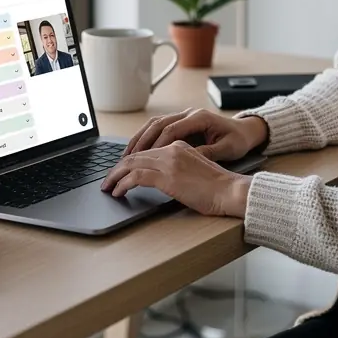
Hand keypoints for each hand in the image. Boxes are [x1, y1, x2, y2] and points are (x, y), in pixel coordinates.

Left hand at [100, 141, 250, 216]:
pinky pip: (136, 177)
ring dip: (115, 176)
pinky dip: (123, 184)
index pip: (146, 150)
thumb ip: (177, 168)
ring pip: (131, 164)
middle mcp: (172, 149)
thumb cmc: (217, 187)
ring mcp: (169, 161)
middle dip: (117, 168)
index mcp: (179, 145)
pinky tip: (118, 192)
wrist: (230, 192)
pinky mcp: (167, 176)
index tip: (119, 172)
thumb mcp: (195, 170)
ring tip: (108, 187)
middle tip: (107, 181)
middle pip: (135, 155)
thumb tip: (159, 180)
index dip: (129, 162)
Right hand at [121, 107, 268, 162]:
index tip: (143, 160)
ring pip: (155, 123)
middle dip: (141, 141)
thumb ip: (208, 153)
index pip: (171, 130)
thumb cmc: (238, 141)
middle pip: (158, 124)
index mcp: (200, 118)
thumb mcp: (227, 149)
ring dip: (140, 138)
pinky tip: (137, 150)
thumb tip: (189, 158)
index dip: (156, 145)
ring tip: (126, 156)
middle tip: (126, 159)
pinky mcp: (182, 122)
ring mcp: (184, 116)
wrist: (246, 131)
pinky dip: (146, 137)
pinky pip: (159, 127)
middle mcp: (189, 113)